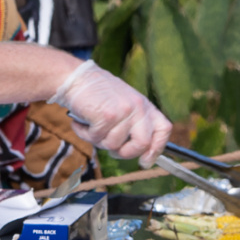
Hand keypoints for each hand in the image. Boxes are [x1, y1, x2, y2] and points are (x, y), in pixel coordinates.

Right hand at [49, 60, 171, 168]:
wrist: (76, 78)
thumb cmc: (96, 94)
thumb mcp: (123, 104)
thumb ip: (133, 123)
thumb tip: (139, 153)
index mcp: (144, 105)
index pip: (163, 129)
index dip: (157, 149)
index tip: (145, 161)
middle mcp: (138, 107)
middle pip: (142, 144)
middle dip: (125, 153)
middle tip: (110, 149)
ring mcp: (124, 111)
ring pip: (114, 145)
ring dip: (98, 140)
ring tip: (90, 126)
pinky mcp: (107, 116)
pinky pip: (97, 138)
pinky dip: (85, 134)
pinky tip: (81, 122)